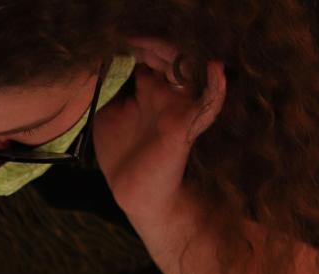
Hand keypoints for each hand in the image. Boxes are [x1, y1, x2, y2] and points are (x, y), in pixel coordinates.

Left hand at [94, 38, 226, 222]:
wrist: (134, 192)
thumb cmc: (121, 156)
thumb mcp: (107, 116)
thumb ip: (109, 91)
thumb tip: (101, 66)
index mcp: (148, 90)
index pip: (150, 56)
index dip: (137, 45)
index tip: (119, 37)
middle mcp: (167, 94)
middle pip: (168, 56)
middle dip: (150, 44)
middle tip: (129, 37)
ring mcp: (179, 107)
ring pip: (187, 69)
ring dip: (171, 53)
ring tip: (148, 44)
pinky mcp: (187, 125)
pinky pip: (210, 103)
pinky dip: (217, 86)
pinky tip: (215, 68)